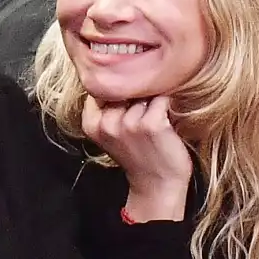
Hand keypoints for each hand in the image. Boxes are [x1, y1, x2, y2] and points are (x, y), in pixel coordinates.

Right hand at [81, 95, 192, 221]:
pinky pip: (162, 98)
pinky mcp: (151, 123)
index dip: (117, 91)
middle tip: (142, 118)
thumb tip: (119, 73)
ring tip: (154, 123)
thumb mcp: (110, 132)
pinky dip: (167, 107)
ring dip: (153, 101)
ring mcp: (128, 122)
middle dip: (136, 95)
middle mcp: (106, 122)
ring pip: (144, 91)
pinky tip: (165, 124)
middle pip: (124, 86)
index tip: (125, 107)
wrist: (157, 185)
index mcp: (91, 122)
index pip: (102, 86)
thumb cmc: (138, 155)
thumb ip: (107, 107)